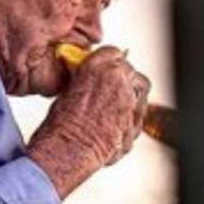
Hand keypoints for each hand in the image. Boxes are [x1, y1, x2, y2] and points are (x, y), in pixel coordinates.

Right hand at [27, 46, 150, 196]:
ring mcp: (131, 104)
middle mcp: (120, 82)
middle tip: (113, 91)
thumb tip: (90, 81)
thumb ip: (86, 81)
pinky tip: (114, 127)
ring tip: (113, 111)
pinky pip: (137, 119)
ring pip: (141, 95)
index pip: (114, 53)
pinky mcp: (135, 125)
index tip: (108, 69)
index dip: (111, 63)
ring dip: (131, 100)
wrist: (68, 150)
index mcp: (100, 67)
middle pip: (133, 74)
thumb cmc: (62, 124)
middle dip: (125, 81)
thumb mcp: (69, 91)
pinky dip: (129, 121)